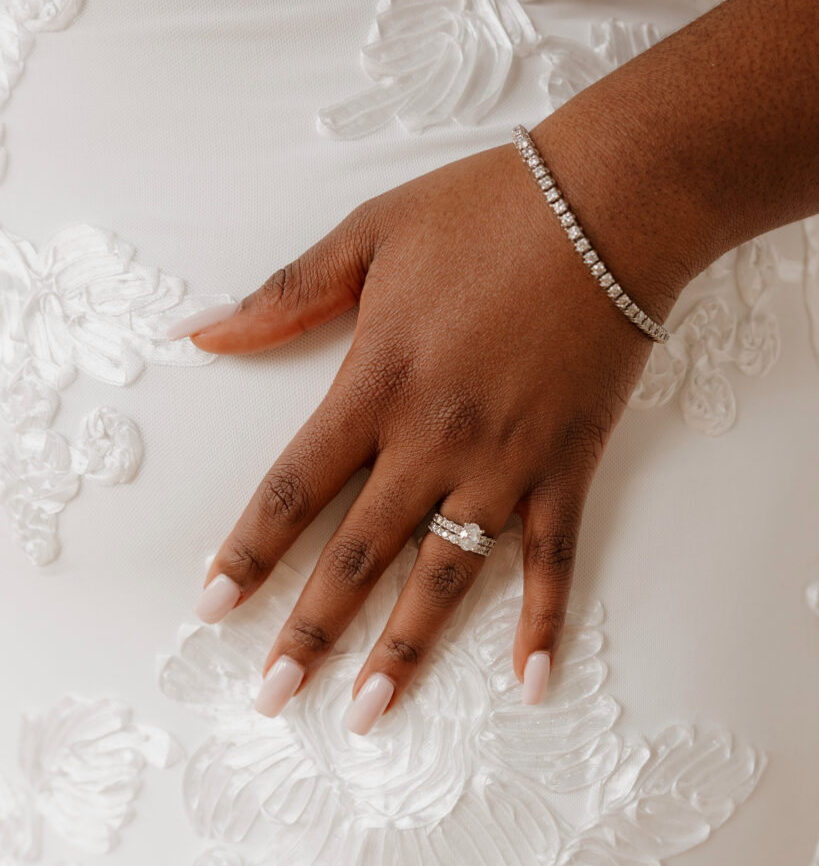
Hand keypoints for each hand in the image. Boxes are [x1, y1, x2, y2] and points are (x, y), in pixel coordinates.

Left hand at [170, 122, 680, 734]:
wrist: (608, 206)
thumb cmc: (485, 211)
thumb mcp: (368, 234)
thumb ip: (283, 295)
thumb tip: (199, 333)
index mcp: (377, 382)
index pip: (296, 487)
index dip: (249, 550)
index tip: (212, 606)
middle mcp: (433, 439)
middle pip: (358, 554)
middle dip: (309, 631)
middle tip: (272, 695)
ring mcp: (504, 461)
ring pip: (445, 576)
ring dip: (404, 650)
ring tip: (367, 713)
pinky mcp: (566, 466)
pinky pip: (553, 560)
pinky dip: (545, 622)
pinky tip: (533, 681)